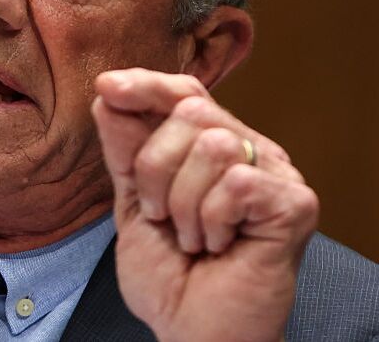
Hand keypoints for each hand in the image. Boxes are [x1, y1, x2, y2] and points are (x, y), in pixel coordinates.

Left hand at [92, 68, 317, 341]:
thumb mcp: (132, 202)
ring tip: (192, 236)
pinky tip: (219, 245)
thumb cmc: (169, 273)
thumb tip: (108, 94)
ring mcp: (276, 174)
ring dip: (183, 202)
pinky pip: (235, 182)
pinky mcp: (295, 203)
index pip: (183, 91)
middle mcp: (248, 150)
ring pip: (212, 144)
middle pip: (191, 109)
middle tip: (161, 215)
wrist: (191, 330)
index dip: (146, 84)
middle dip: (154, 166)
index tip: (107, 86)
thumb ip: (124, 149)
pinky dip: (211, 220)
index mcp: (210, 145)